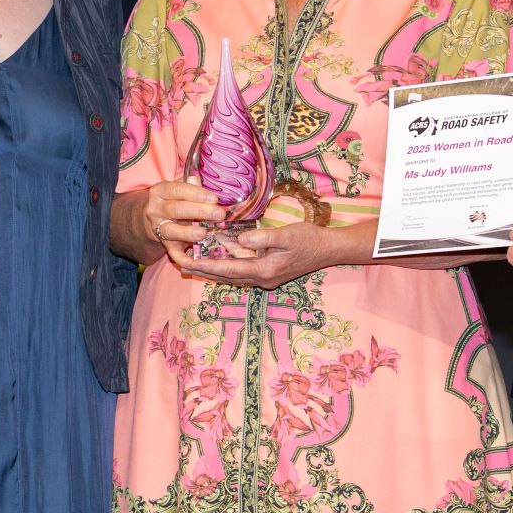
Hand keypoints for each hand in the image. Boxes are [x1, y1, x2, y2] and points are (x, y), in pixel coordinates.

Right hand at [139, 180, 227, 269]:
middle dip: (199, 211)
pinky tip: (195, 262)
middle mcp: (156, 209)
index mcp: (160, 192)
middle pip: (176, 210)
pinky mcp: (165, 245)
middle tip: (219, 214)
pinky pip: (173, 253)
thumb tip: (209, 188)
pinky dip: (183, 259)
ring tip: (204, 233)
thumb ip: (193, 187)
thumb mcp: (180, 190)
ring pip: (171, 231)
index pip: (177, 190)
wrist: (154, 218)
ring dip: (187, 232)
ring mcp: (158, 228)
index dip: (196, 194)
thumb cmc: (175, 200)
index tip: (214, 198)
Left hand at [181, 220, 350, 289]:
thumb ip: (263, 237)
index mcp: (265, 270)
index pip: (230, 269)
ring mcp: (267, 279)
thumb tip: (241, 239)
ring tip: (196, 266)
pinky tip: (220, 264)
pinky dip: (228, 270)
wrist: (328, 250)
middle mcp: (263, 279)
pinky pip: (243, 275)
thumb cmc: (309, 239)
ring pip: (234, 278)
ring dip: (215, 272)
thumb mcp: (287, 234)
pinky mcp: (270, 275)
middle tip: (183, 266)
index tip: (190, 262)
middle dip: (206, 272)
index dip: (209, 265)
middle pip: (228, 278)